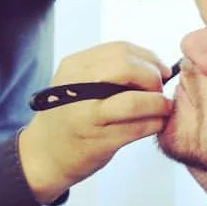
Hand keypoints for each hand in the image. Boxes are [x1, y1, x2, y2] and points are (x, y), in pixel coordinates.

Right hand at [18, 42, 173, 203]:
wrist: (43, 156)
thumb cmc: (67, 118)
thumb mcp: (74, 83)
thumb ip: (104, 70)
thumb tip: (151, 65)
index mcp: (73, 67)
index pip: (120, 50)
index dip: (148, 57)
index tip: (159, 69)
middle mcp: (77, 88)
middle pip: (128, 68)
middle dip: (153, 77)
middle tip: (159, 89)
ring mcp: (87, 115)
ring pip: (135, 101)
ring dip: (158, 103)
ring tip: (163, 108)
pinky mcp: (98, 140)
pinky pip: (137, 127)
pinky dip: (155, 123)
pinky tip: (156, 124)